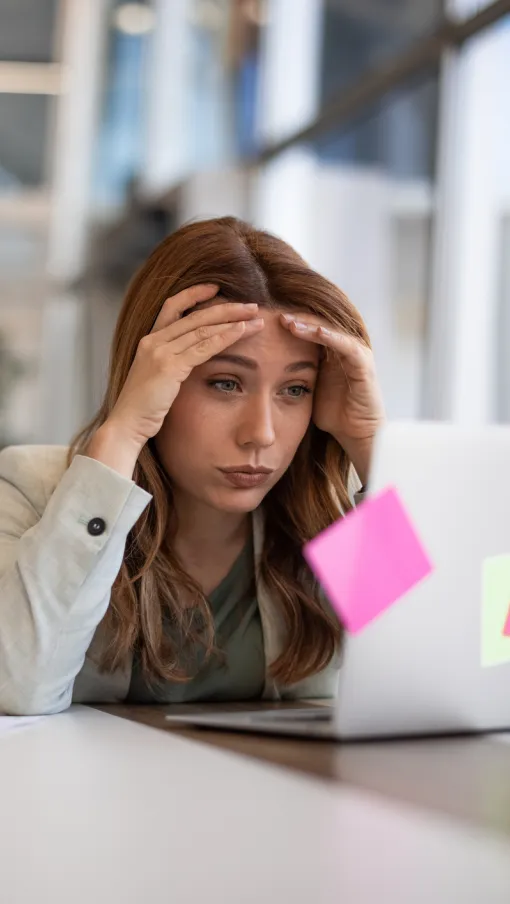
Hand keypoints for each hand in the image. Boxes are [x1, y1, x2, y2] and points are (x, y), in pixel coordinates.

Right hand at [106, 285, 263, 448]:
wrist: (127, 424)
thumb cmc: (143, 407)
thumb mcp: (156, 377)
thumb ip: (171, 363)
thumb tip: (193, 359)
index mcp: (149, 341)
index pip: (172, 306)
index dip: (194, 294)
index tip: (215, 288)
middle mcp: (153, 341)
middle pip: (195, 315)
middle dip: (226, 308)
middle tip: (251, 305)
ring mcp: (160, 352)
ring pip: (202, 328)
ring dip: (232, 321)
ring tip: (255, 317)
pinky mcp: (170, 367)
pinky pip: (203, 347)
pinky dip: (225, 337)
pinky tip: (242, 331)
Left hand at [280, 313, 383, 484]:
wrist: (356, 433)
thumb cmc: (333, 412)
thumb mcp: (306, 389)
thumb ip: (293, 374)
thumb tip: (260, 370)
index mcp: (328, 352)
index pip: (307, 329)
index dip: (288, 324)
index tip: (264, 322)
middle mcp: (343, 348)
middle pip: (317, 324)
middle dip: (296, 319)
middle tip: (274, 315)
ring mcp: (355, 354)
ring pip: (330, 330)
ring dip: (309, 325)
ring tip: (288, 322)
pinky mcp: (364, 364)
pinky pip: (347, 346)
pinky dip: (331, 337)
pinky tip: (316, 332)